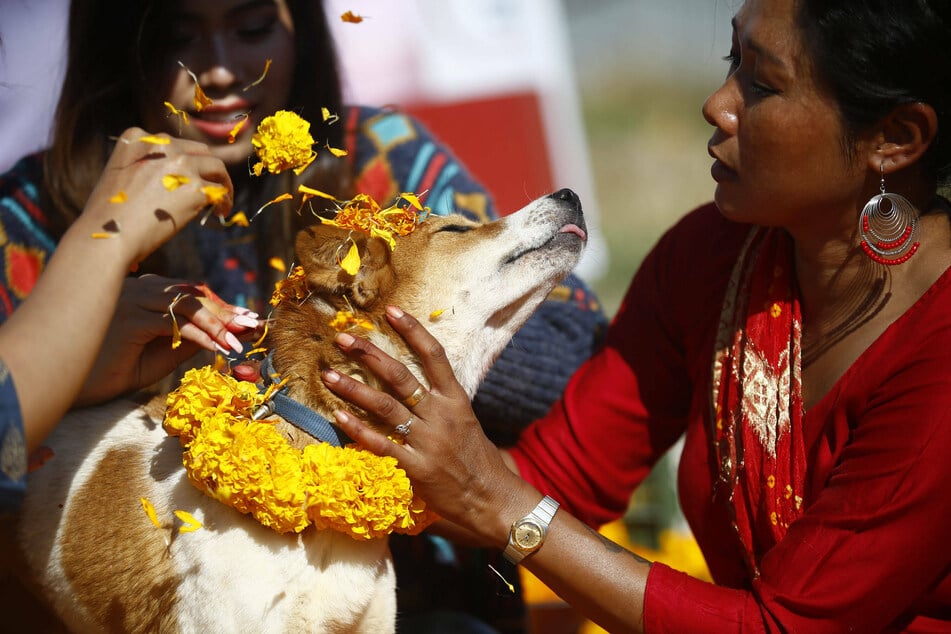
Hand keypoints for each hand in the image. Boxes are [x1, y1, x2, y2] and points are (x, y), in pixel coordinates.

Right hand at [75, 275, 260, 404]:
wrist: (68, 383)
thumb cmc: (109, 370)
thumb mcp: (157, 354)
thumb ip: (186, 339)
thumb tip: (224, 333)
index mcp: (140, 289)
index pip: (188, 291)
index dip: (220, 305)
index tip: (246, 319)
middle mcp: (135, 287)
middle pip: (192, 294)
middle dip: (225, 311)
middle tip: (251, 325)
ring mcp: (130, 299)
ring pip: (186, 305)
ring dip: (217, 324)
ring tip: (238, 342)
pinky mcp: (128, 318)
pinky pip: (174, 324)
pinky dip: (201, 336)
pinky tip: (220, 348)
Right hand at [77, 127, 232, 266]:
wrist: (107, 236)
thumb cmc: (108, 216)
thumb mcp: (119, 176)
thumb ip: (144, 167)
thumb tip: (173, 178)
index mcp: (136, 137)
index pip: (172, 144)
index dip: (184, 161)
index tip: (187, 176)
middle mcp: (161, 145)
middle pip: (198, 151)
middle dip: (205, 168)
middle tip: (210, 187)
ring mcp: (181, 164)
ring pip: (216, 166)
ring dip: (222, 182)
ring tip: (221, 201)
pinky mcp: (196, 187)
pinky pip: (220, 190)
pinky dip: (224, 200)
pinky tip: (221, 212)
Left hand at [321, 305, 521, 533]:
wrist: (491, 498)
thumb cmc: (476, 459)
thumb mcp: (465, 421)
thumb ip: (441, 401)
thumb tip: (415, 381)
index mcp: (456, 399)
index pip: (434, 355)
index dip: (413, 330)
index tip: (390, 311)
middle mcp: (441, 415)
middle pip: (401, 376)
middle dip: (370, 354)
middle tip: (344, 338)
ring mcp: (427, 441)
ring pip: (385, 407)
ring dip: (354, 389)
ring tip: (329, 374)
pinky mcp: (415, 467)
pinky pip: (381, 444)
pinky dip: (359, 430)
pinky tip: (339, 416)